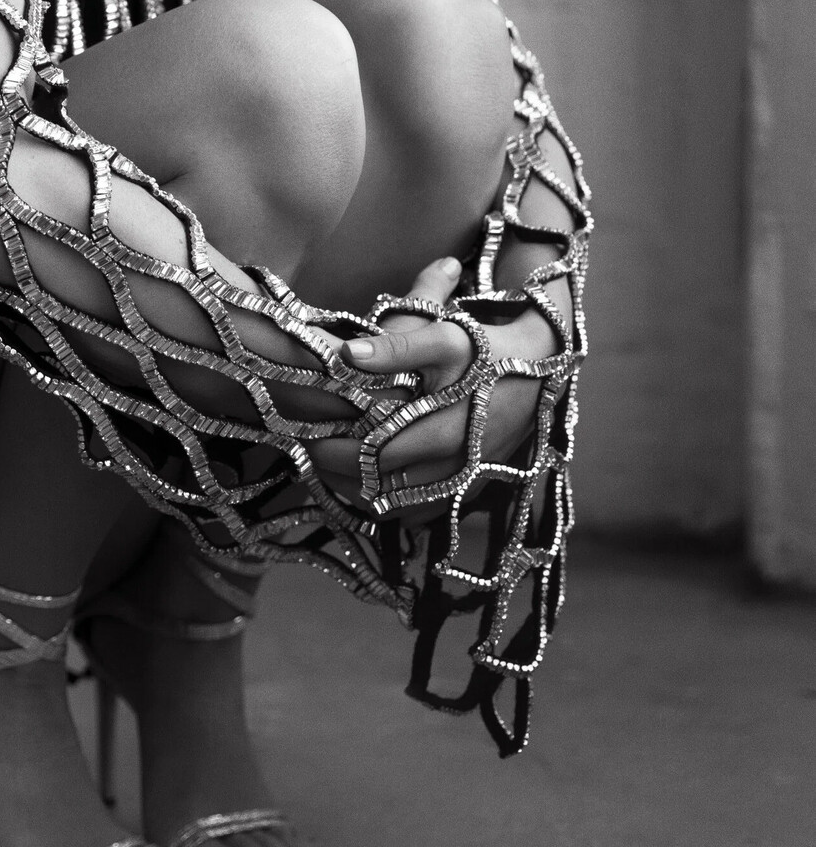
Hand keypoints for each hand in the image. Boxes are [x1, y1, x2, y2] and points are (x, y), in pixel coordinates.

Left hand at [309, 256, 552, 517]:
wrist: (544, 362)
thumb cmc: (490, 346)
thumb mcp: (446, 336)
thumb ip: (396, 345)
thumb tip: (347, 354)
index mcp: (443, 435)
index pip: (371, 458)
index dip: (331, 451)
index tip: (302, 435)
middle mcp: (454, 469)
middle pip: (378, 487)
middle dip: (336, 472)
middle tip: (304, 451)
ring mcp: (464, 483)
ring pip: (397, 507)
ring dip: (356, 492)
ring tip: (323, 468)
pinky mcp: (470, 487)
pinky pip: (420, 510)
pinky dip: (388, 503)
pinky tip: (363, 482)